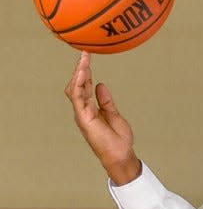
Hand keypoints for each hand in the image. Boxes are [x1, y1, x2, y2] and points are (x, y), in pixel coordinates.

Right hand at [64, 51, 140, 184]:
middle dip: (80, 69)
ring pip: (75, 89)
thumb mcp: (114, 114)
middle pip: (76, 85)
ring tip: (84, 59)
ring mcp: (82, 114)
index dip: (85, 72)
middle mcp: (83, 110)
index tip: (87, 58)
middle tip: (84, 53)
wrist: (120, 154)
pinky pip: (78, 97)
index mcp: (90, 108)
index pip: (84, 86)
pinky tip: (84, 72)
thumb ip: (106, 101)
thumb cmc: (117, 139)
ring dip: (79, 73)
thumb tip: (100, 84)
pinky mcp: (84, 118)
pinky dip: (80, 84)